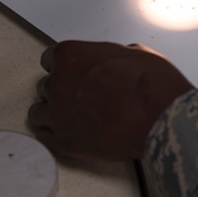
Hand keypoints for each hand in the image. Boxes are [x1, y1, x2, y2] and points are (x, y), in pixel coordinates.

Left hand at [27, 41, 193, 160]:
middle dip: (62, 91)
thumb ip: (110, 58)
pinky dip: (54, 135)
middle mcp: (58, 83)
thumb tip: (112, 64)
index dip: (65, 67)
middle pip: (46, 86)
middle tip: (82, 98)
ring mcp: (58, 114)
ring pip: (39, 112)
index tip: (74, 73)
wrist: (158, 120)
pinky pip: (43, 137)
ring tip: (73, 118)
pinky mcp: (63, 142)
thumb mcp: (135, 54)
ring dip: (54, 113)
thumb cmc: (151, 86)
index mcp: (71, 56)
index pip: (50, 58)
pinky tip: (68, 133)